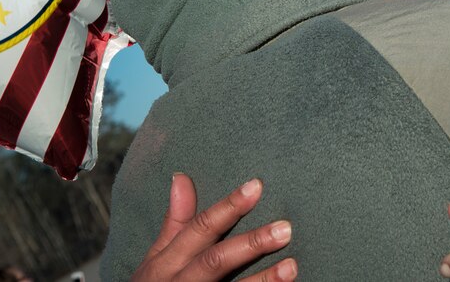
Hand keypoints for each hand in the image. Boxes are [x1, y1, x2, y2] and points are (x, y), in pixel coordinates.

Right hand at [132, 173, 296, 280]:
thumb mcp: (157, 258)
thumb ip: (175, 223)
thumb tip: (181, 177)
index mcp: (167, 263)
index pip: (199, 229)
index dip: (228, 207)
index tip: (256, 186)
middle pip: (216, 261)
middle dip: (250, 244)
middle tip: (285, 228)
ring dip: (263, 281)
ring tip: (292, 266)